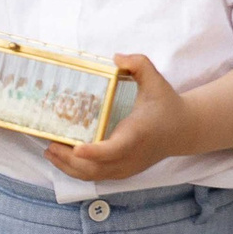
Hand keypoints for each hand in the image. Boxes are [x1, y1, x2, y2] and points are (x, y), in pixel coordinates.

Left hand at [44, 54, 190, 183]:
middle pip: (97, 168)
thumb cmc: (166, 104)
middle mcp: (131, 156)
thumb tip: (116, 57)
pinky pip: (96, 176)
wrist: (183, 130)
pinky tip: (62, 158)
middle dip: (70, 160)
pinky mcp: (122, 172)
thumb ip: (139, 64)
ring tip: (49, 151)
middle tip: (50, 144)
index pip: (115, 149)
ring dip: (69, 167)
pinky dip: (77, 171)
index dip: (95, 152)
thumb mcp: (156, 80)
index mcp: (137, 134)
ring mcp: (126, 167)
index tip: (77, 149)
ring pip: (93, 176)